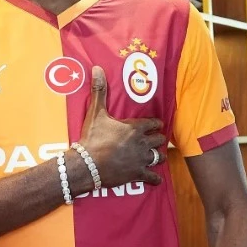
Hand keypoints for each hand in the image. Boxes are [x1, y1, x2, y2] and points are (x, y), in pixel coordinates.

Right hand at [78, 66, 166, 187]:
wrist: (86, 164)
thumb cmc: (92, 137)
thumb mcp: (95, 113)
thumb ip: (99, 91)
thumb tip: (97, 68)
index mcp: (135, 127)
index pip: (153, 123)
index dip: (155, 123)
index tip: (156, 124)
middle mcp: (142, 143)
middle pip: (159, 139)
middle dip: (158, 138)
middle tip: (155, 138)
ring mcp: (141, 159)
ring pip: (159, 157)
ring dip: (158, 155)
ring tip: (156, 155)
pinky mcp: (137, 174)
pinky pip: (152, 177)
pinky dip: (155, 178)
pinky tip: (155, 178)